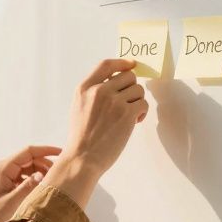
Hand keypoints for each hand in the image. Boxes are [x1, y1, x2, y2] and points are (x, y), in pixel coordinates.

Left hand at [0, 146, 57, 221]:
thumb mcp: (12, 201)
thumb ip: (28, 186)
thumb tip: (43, 175)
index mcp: (4, 168)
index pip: (28, 151)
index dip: (46, 150)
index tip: (62, 153)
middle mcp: (4, 168)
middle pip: (30, 158)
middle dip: (45, 164)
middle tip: (58, 174)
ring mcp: (5, 175)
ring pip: (28, 167)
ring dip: (40, 172)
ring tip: (51, 182)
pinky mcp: (7, 182)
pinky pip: (24, 176)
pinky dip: (34, 179)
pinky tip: (41, 188)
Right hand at [61, 58, 148, 176]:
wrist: (82, 158)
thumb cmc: (81, 137)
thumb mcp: (78, 107)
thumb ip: (93, 92)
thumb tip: (117, 82)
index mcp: (84, 88)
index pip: (106, 65)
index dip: (122, 62)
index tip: (131, 64)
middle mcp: (99, 91)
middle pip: (128, 76)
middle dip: (131, 88)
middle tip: (127, 103)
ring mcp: (113, 101)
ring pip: (138, 90)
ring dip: (137, 102)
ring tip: (128, 116)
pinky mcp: (126, 113)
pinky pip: (143, 104)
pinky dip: (141, 113)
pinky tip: (134, 122)